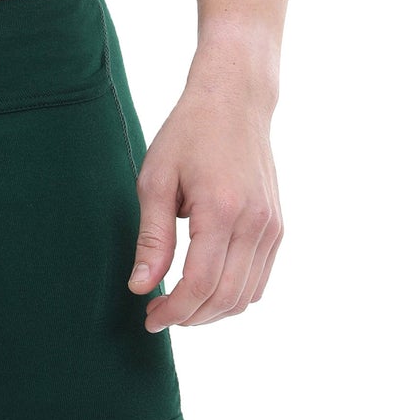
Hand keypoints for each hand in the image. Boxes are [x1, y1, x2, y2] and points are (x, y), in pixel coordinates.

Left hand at [126, 83, 282, 329]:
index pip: (199, 284)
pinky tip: (206, 288)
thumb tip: (141, 286)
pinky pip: (259, 280)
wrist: (235, 101)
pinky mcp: (278, 228)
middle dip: (190, 317)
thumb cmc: (189, 133)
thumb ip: (152, 236)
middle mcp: (255, 223)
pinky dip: (234, 295)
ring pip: (246, 297)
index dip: (173, 310)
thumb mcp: (156, 178)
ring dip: (212, 312)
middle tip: (159, 314)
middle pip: (225, 298)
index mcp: (221, 209)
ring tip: (180, 304)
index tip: (149, 318)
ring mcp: (272, 227)